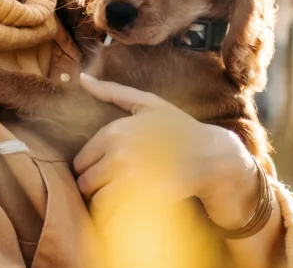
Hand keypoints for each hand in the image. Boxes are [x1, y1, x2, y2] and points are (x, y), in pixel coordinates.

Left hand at [73, 74, 260, 229]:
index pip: (80, 162)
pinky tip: (131, 207)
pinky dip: (117, 215)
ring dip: (106, 202)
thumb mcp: (147, 104)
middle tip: (115, 187)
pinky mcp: (145, 200)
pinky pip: (115, 215)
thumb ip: (112, 92)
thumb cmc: (177, 128)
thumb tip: (82, 78)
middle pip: (85, 183)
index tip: (107, 171)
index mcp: (114, 132)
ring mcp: (131, 179)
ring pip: (96, 200)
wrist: (212, 156)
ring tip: (123, 198)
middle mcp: (118, 154)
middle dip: (96, 187)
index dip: (91, 169)